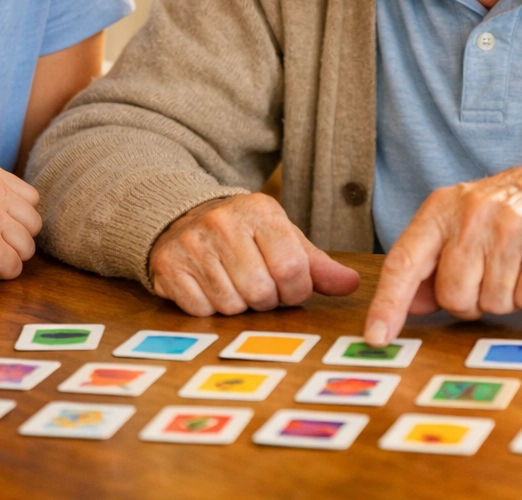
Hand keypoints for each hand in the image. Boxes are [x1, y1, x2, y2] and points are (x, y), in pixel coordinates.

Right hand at [149, 193, 360, 315]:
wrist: (184, 218)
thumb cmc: (245, 235)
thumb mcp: (283, 239)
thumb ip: (316, 264)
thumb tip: (352, 284)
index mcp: (260, 211)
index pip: (291, 268)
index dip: (295, 291)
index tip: (289, 290)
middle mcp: (223, 222)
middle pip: (260, 291)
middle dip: (266, 301)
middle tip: (260, 289)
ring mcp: (193, 243)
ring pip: (231, 304)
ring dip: (238, 306)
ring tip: (235, 286)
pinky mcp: (169, 265)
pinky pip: (201, 309)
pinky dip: (210, 308)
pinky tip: (210, 288)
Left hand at [364, 159, 521, 344]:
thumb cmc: (497, 215)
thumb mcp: (454, 228)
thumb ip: (427, 268)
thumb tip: (410, 308)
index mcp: (439, 211)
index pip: (404, 263)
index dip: (388, 304)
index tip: (376, 337)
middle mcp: (471, 216)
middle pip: (454, 297)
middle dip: (469, 300)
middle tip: (485, 275)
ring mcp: (510, 227)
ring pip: (493, 304)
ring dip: (503, 297)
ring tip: (512, 266)